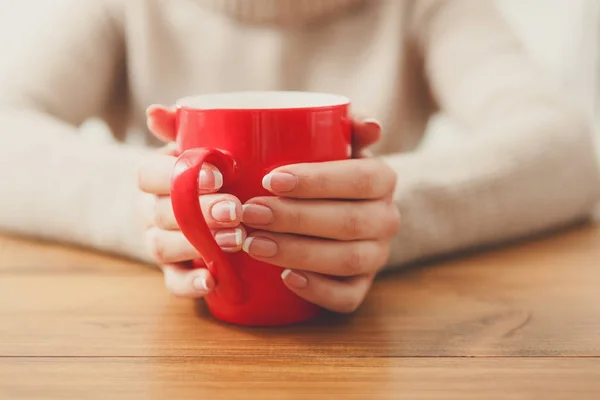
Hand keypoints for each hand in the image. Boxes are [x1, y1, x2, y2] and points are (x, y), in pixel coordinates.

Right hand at [137, 105, 245, 297]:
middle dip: (200, 213)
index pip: (150, 175)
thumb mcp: (191, 145)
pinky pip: (173, 282)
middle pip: (163, 214)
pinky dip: (190, 284)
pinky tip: (213, 281)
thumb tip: (156, 111)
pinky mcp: (173, 271)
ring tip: (236, 240)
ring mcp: (159, 243)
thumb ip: (180, 127)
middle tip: (236, 210)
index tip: (217, 176)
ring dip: (198, 245)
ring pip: (165, 247)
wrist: (192, 206)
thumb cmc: (202, 170)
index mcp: (153, 178)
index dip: (178, 176)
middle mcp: (150, 211)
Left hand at [241, 118, 399, 312]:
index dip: (317, 181)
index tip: (270, 179)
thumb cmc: (323, 169)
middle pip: (349, 222)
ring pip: (347, 261)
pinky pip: (349, 298)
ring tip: (254, 244)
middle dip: (295, 219)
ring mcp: (377, 255)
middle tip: (249, 212)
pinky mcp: (362, 285)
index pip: (358, 179)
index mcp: (382, 179)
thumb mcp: (334, 139)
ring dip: (298, 253)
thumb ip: (345, 121)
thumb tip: (372, 127)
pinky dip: (319, 291)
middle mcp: (386, 219)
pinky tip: (286, 279)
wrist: (335, 206)